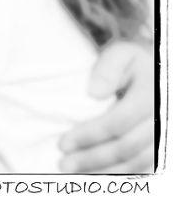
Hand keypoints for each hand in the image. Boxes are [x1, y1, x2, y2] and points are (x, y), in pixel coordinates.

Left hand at [59, 40, 153, 172]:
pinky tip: (99, 176)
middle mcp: (162, 120)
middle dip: (92, 158)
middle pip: (126, 148)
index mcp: (151, 96)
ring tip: (76, 174)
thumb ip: (107, 69)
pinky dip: (122, 176)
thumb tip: (93, 93)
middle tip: (64, 164)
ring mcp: (166, 137)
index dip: (89, 135)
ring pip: (137, 163)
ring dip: (105, 172)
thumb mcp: (121, 53)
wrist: (160, 68)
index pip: (117, 124)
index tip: (63, 143)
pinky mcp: (163, 147)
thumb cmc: (135, 60)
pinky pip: (145, 168)